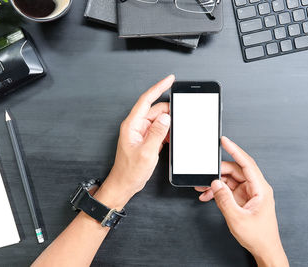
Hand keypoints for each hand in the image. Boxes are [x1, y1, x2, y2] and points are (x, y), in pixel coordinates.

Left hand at [94, 75, 174, 209]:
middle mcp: (136, 126)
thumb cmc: (130, 171)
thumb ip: (157, 133)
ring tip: (177, 130)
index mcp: (132, 125)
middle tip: (182, 114)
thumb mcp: (147, 152)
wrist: (125, 184)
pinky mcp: (145, 139)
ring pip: (159, 121)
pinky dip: (167, 132)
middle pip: (155, 110)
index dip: (159, 87)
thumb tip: (166, 118)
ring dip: (169, 124)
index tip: (170, 80)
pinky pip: (158, 130)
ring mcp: (141, 133)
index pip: (146, 100)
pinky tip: (172, 137)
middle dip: (169, 111)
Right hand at [195, 137, 288, 266]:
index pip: (247, 163)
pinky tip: (208, 196)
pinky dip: (218, 192)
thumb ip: (224, 200)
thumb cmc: (259, 236)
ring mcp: (249, 193)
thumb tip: (216, 184)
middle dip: (218, 172)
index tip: (225, 141)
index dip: (235, 150)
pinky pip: (228, 189)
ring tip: (203, 188)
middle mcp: (256, 188)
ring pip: (230, 180)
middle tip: (205, 174)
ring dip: (216, 183)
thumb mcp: (237, 218)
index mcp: (261, 189)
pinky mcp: (243, 199)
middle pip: (235, 171)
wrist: (264, 249)